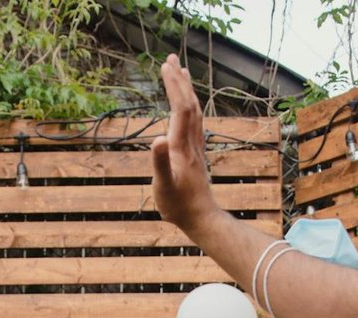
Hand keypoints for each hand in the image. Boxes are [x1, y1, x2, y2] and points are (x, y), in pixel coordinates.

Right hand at [152, 54, 222, 234]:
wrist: (201, 218)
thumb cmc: (178, 206)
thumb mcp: (163, 186)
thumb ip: (159, 163)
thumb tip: (157, 139)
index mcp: (181, 146)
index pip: (180, 108)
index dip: (174, 86)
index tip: (166, 66)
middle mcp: (192, 142)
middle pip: (189, 104)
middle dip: (179, 80)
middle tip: (171, 58)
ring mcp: (196, 147)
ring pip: (194, 111)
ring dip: (186, 90)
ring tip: (180, 72)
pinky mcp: (196, 153)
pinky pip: (195, 122)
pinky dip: (190, 105)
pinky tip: (186, 105)